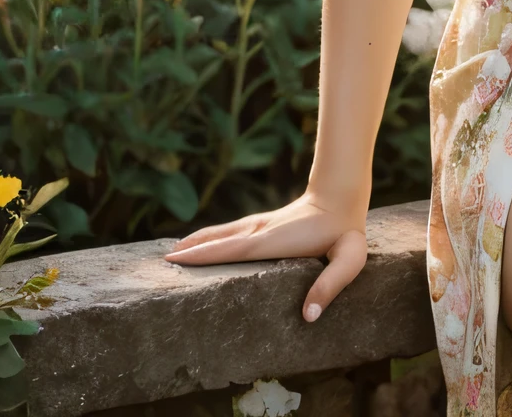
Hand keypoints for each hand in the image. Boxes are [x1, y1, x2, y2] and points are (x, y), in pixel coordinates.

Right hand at [163, 192, 368, 322]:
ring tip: (172, 252)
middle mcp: (261, 231)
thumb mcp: (348, 259)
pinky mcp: (265, 224)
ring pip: (223, 233)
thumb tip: (308, 316)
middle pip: (220, 240)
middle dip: (192, 250)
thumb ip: (330, 285)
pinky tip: (203, 240)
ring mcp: (261, 225)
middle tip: (163, 261)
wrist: (344, 196)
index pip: (232, 250)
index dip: (204, 254)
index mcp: (273, 242)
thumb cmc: (346, 233)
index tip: (176, 259)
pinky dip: (212, 236)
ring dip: (198, 241)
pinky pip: (231, 231)